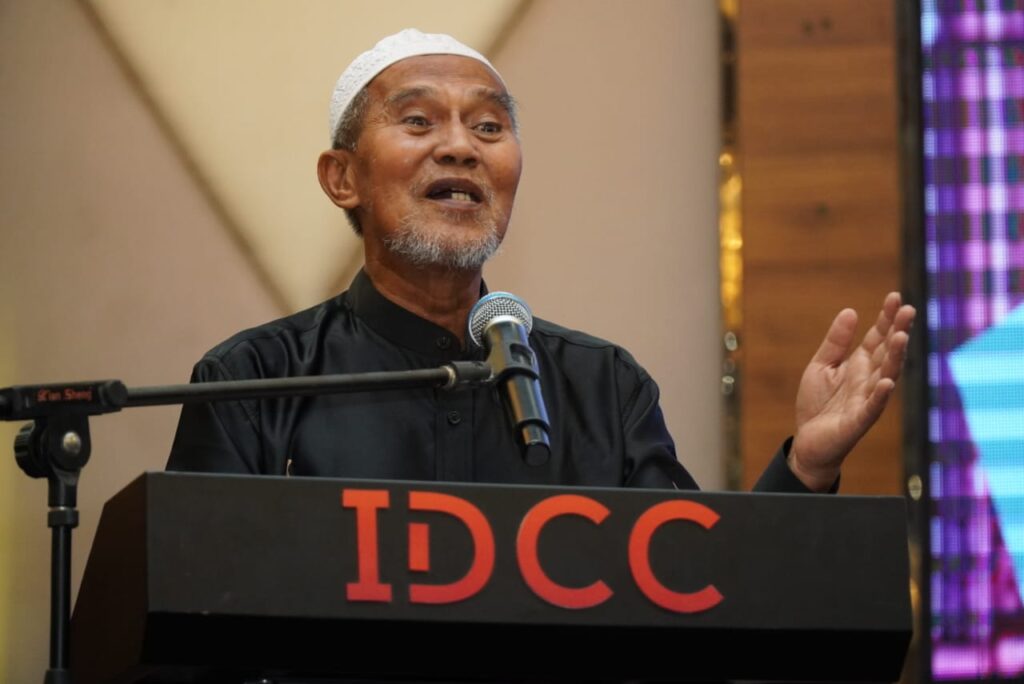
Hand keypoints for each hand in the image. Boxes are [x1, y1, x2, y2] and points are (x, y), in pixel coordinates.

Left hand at [789, 292, 915, 491]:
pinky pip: (872, 407)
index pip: (878, 337)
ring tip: (901, 336)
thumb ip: (836, 342)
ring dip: (895, 357)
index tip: (896, 297)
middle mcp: (868, 378)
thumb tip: (850, 311)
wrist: (809, 440)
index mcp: (860, 364)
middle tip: (909, 310)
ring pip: (886, 375)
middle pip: (888, 352)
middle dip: (898, 331)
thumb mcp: (822, 365)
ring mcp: (867, 399)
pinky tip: (886, 381)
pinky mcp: (858, 421)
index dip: (887, 318)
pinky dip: (880, 395)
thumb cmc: (818, 403)